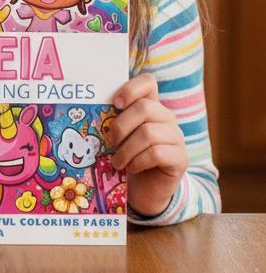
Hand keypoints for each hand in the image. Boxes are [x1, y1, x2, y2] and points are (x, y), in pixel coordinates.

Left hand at [109, 72, 187, 217]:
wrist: (144, 190)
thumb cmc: (128, 158)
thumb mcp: (119, 136)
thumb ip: (113, 120)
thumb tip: (91, 108)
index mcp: (151, 106)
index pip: (148, 82)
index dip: (131, 89)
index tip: (115, 103)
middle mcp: (166, 118)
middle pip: (145, 108)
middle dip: (121, 126)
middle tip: (110, 141)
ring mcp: (176, 137)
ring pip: (148, 133)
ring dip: (126, 150)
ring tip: (117, 161)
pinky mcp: (180, 158)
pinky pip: (157, 153)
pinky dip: (138, 161)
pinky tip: (132, 168)